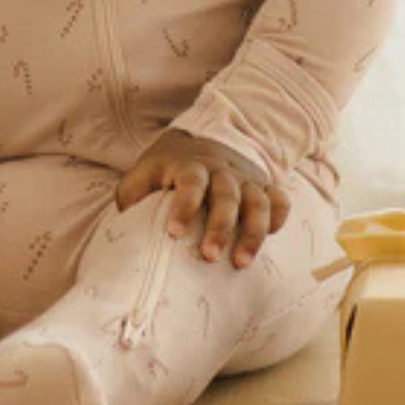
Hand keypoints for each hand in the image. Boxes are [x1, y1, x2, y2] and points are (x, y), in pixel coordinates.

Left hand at [114, 130, 290, 268]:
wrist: (202, 141)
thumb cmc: (168, 170)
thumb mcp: (144, 174)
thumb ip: (132, 196)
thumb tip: (124, 223)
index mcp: (189, 166)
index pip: (190, 182)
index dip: (183, 207)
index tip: (174, 234)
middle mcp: (221, 170)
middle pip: (226, 196)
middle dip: (220, 227)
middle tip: (210, 256)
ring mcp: (245, 178)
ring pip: (257, 201)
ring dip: (252, 232)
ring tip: (241, 262)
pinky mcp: (263, 186)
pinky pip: (279, 199)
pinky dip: (279, 217)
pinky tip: (274, 237)